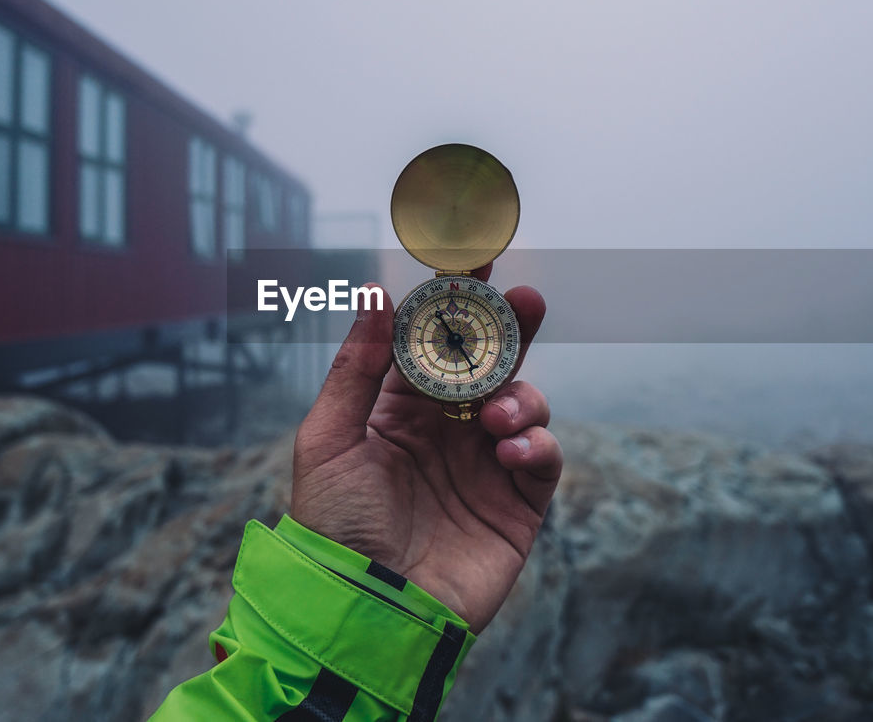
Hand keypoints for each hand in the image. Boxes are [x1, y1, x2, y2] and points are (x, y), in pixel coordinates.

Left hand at [290, 266, 559, 632]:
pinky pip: (544, 459)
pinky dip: (538, 445)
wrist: (365, 613)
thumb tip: (376, 293)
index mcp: (398, 412)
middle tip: (527, 300)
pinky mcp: (516, 506)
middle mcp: (446, 432)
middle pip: (489, 364)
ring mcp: (484, 467)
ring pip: (523, 405)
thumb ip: (357, 368)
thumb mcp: (328, 441)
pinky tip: (509, 453)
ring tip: (496, 417)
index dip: (453, 302)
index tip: (472, 259)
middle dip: (510, 329)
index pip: (432, 344)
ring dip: (520, 396)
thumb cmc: (333, 528)